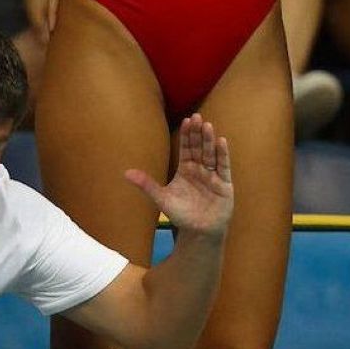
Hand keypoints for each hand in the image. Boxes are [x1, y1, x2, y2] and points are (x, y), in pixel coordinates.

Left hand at [126, 114, 232, 238]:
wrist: (199, 232)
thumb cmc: (181, 215)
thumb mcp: (161, 199)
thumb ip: (146, 185)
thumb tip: (125, 173)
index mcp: (186, 169)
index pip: (186, 148)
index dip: (186, 135)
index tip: (186, 120)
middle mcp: (200, 169)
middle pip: (199, 148)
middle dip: (198, 133)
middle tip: (197, 116)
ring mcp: (213, 176)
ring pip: (210, 154)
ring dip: (209, 140)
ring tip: (208, 125)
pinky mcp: (224, 184)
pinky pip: (223, 167)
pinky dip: (222, 155)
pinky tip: (221, 141)